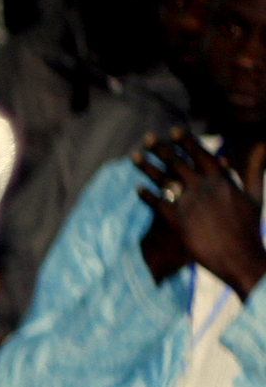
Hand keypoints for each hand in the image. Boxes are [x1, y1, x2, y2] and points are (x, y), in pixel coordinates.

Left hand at [135, 130, 265, 296]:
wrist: (239, 256)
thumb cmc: (249, 227)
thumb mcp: (255, 194)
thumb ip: (255, 169)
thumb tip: (262, 146)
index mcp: (222, 179)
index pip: (200, 154)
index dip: (186, 141)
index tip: (174, 130)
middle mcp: (204, 187)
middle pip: (178, 163)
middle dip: (161, 149)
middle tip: (147, 138)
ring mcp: (189, 203)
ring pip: (164, 180)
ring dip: (147, 167)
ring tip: (134, 156)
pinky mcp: (178, 221)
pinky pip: (157, 204)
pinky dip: (147, 195)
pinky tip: (137, 188)